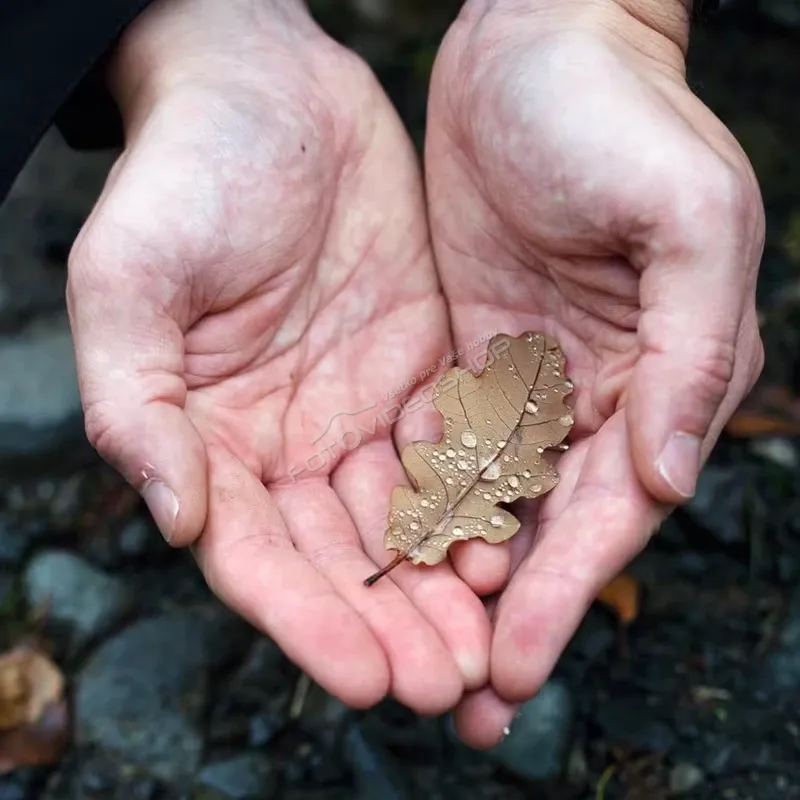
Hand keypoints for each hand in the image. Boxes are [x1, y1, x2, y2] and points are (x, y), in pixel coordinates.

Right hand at [67, 0, 490, 712]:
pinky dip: (481, 500)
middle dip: (390, 624)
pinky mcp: (421, 369)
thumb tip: (175, 517)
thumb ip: (136, 405)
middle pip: (340, 557)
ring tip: (490, 643)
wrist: (271, 92)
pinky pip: (455, 449)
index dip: (307, 622)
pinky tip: (512, 543)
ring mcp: (358, 409)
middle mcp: (289, 440)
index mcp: (213, 438)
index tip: (362, 679)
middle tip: (446, 684)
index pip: (258, 556)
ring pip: (406, 519)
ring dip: (444, 584)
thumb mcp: (130, 281)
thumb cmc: (184, 175)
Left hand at [425, 0, 764, 744]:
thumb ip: (695, 350)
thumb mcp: (685, 218)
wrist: (537, 47)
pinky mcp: (469, 349)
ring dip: (455, 579)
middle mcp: (595, 393)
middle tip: (459, 706)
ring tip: (408, 650)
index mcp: (660, 378)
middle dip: (505, 617)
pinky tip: (384, 551)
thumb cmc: (620, 117)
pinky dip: (420, 499)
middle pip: (546, 529)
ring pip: (490, 499)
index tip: (513, 671)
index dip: (564, 595)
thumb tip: (672, 477)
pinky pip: (443, 441)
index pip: (608, 514)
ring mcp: (526, 375)